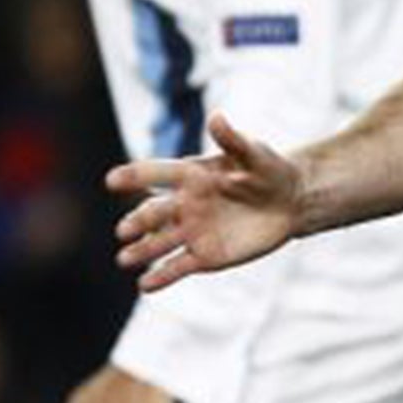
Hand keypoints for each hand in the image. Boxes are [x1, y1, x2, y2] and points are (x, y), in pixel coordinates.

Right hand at [107, 113, 300, 291]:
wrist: (290, 202)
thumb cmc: (268, 170)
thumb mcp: (253, 153)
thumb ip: (232, 139)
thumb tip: (216, 116)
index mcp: (191, 176)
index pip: (157, 174)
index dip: (135, 176)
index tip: (112, 181)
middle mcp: (184, 205)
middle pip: (154, 214)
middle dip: (139, 222)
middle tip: (125, 230)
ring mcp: (192, 231)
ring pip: (160, 243)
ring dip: (142, 252)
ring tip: (125, 259)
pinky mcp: (205, 255)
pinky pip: (177, 267)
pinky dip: (161, 277)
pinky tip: (145, 286)